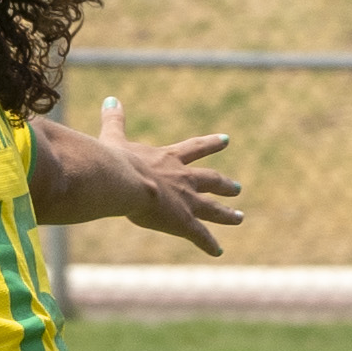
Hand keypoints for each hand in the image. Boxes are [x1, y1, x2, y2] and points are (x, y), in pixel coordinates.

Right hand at [101, 97, 242, 255]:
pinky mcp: (183, 222)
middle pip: (210, 180)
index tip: (226, 140)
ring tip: (240, 217)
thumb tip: (111, 99)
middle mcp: (183, 178)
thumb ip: (115, 120)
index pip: (194, 149)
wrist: (122, 179)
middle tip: (238, 188)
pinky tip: (218, 251)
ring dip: (226, 214)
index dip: (210, 144)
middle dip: (224, 184)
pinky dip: (209, 243)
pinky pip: (200, 235)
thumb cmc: (114, 159)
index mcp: (168, 158)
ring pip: (212, 209)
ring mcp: (185, 201)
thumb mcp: (114, 137)